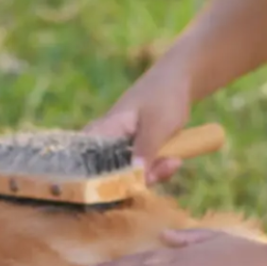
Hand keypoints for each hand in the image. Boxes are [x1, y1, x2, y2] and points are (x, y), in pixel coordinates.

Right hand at [83, 63, 194, 184]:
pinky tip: (174, 160)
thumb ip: (144, 152)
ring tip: (175, 160)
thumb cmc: (164, 97)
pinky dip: (157, 169)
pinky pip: (140, 170)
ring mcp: (119, 147)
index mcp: (103, 131)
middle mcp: (105, 142)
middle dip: (140, 180)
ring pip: (129, 175)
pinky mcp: (132, 151)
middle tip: (167, 166)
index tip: (133, 185)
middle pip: (111, 176)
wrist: (179, 80)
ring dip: (153, 174)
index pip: (87, 165)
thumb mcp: (157, 126)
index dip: (104, 184)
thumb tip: (132, 180)